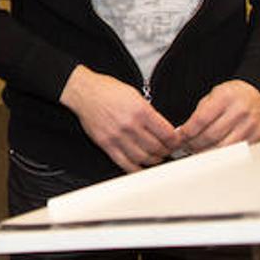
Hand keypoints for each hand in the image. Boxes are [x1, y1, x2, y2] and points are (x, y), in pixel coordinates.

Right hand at [59, 65, 180, 172]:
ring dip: (153, 160)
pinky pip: (125, 163)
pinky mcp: (106, 144)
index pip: (167, 134)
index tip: (176, 141)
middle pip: (157, 148)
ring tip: (155, 157)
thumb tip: (163, 128)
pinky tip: (141, 167)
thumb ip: (149, 113)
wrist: (83, 91)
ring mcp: (117, 136)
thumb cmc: (107, 90)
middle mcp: (129, 125)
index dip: (176, 140)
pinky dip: (136, 169)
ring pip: (143, 158)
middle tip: (167, 149)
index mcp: (140, 110)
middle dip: (166, 151)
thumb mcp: (135, 95)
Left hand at [176, 80, 259, 152]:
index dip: (187, 132)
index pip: (201, 120)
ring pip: (223, 147)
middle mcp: (240, 111)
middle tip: (185, 147)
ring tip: (197, 152)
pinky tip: (212, 153)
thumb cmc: (229, 96)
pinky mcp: (257, 136)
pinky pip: (236, 152)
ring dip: (206, 153)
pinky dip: (221, 155)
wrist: (255, 95)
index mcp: (225, 97)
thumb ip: (199, 114)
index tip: (179, 137)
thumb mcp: (212, 96)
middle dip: (194, 144)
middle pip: (211, 136)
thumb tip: (182, 134)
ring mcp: (250, 125)